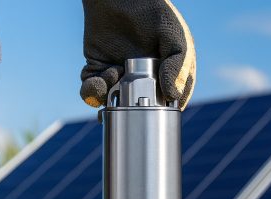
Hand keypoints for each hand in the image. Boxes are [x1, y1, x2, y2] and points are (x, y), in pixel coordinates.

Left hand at [81, 0, 195, 109]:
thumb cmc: (155, 13)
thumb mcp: (176, 38)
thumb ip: (179, 66)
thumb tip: (173, 95)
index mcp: (163, 77)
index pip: (165, 105)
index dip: (161, 113)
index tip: (156, 113)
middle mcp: (140, 81)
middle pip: (136, 110)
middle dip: (132, 112)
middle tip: (130, 103)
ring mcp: (118, 76)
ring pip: (112, 104)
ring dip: (110, 101)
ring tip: (114, 77)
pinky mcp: (96, 69)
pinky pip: (91, 91)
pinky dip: (92, 92)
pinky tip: (101, 80)